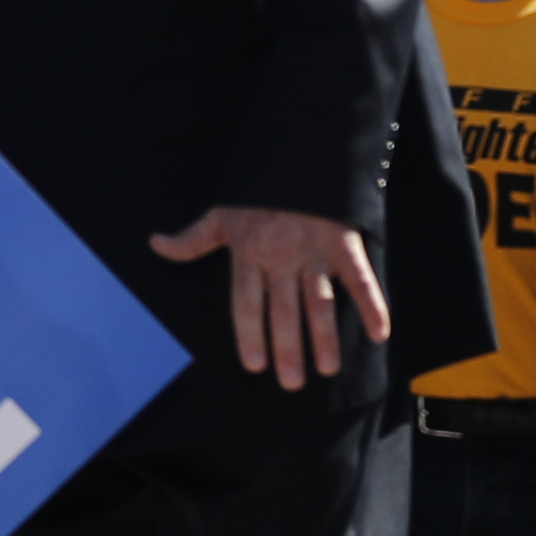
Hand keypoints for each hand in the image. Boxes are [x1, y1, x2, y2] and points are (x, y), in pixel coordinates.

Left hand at [147, 203, 389, 388]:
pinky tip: (379, 333)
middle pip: (283, 310)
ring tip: (327, 368)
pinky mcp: (344, 243)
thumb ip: (192, 239)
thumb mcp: (221, 213)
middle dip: (287, 348)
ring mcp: (314, 251)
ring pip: (319, 301)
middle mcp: (281, 256)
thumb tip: (156, 245)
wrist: (298, 152)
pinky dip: (372, 304)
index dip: (250, 334)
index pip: (246, 303)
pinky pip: (360, 278)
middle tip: (292, 383)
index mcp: (249, 253)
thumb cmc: (257, 190)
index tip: (254, 365)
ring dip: (324, 336)